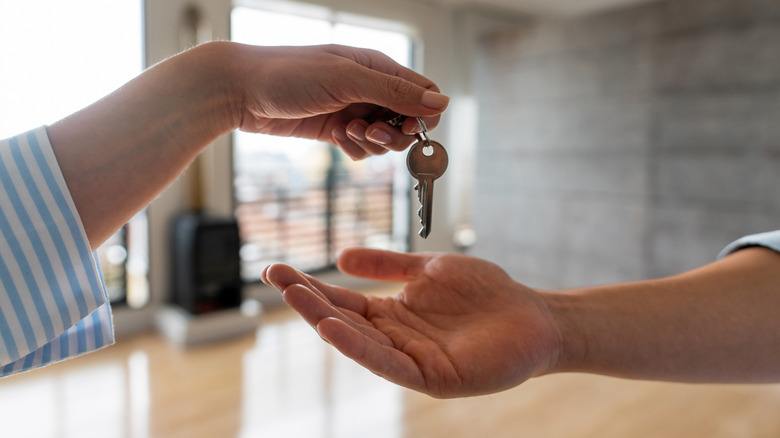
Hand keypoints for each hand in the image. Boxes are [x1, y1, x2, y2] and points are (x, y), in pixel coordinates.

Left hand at [232, 43, 448, 159]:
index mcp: (377, 67)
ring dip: (370, 144)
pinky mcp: (336, 130)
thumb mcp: (346, 79)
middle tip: (366, 132)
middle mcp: (369, 89)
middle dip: (393, 134)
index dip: (423, 115)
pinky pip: (361, 149)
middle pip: (406, 122)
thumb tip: (441, 103)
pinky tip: (335, 139)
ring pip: (384, 140)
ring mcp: (353, 110)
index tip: (407, 127)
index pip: (423, 93)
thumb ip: (395, 92)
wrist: (241, 90)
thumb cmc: (289, 74)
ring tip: (344, 132)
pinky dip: (354, 149)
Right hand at [262, 248, 562, 397]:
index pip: (343, 300)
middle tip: (275, 277)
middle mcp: (395, 339)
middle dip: (307, 300)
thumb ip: (389, 265)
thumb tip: (341, 256)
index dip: (310, 286)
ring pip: (359, 342)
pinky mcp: (432, 377)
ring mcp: (411, 360)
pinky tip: (334, 328)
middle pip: (343, 320)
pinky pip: (388, 364)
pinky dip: (359, 347)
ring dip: (325, 320)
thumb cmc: (486, 294)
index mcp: (392, 314)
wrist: (534, 315)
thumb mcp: (429, 270)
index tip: (277, 269)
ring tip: (294, 297)